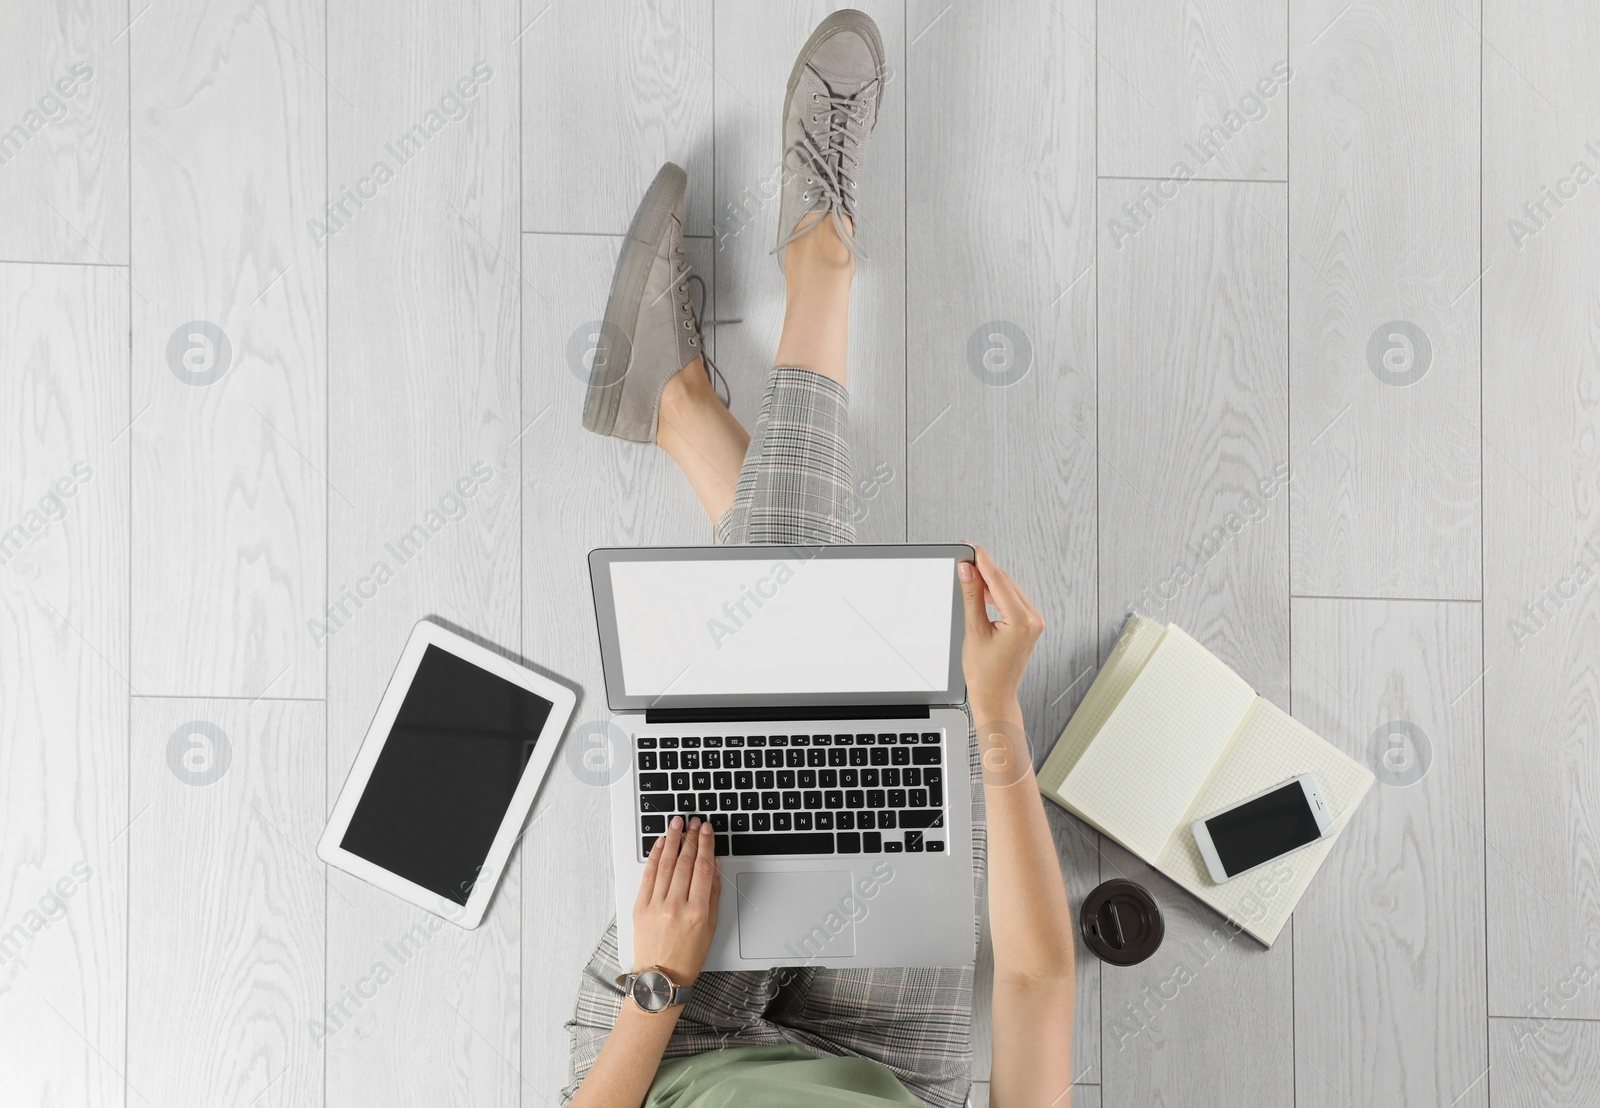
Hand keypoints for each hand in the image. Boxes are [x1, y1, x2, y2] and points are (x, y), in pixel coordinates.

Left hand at [632, 816, 720, 986]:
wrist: (661, 978)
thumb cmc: (688, 956)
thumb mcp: (711, 927)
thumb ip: (713, 894)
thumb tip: (713, 866)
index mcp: (697, 912)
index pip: (703, 868)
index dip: (706, 844)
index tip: (708, 830)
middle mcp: (676, 907)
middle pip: (685, 862)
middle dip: (691, 838)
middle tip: (695, 822)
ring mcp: (656, 906)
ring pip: (666, 864)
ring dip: (673, 840)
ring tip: (677, 824)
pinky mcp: (640, 908)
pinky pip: (648, 876)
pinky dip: (655, 857)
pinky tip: (661, 843)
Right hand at [959, 545, 1044, 718]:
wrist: (995, 696)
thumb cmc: (985, 674)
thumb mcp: (974, 630)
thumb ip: (972, 596)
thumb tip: (967, 570)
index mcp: (1022, 621)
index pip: (999, 580)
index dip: (982, 560)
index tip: (969, 547)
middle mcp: (1033, 619)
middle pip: (1006, 582)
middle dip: (984, 569)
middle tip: (963, 559)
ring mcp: (1034, 622)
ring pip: (1009, 589)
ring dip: (990, 581)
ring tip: (968, 576)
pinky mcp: (1030, 624)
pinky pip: (1013, 600)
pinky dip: (997, 593)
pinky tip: (982, 592)